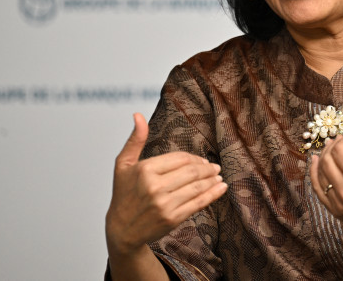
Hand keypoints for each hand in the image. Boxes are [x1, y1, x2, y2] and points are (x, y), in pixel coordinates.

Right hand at [105, 113, 227, 256]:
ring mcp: (165, 204)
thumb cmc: (123, 194)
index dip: (194, 158)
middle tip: (214, 167)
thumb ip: (135, 139)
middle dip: (207, 168)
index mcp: (145, 170)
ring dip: (212, 180)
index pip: (179, 158)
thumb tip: (138, 115)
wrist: (122, 229)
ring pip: (197, 187)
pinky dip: (213, 194)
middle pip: (191, 172)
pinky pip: (198, 203)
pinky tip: (220, 188)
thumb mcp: (123, 164)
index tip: (201, 161)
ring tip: (218, 176)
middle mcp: (155, 186)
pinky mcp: (173, 218)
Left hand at [309, 118, 342, 246]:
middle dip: (331, 146)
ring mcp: (338, 204)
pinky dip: (315, 174)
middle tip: (339, 140)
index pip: (340, 151)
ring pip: (320, 174)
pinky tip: (317, 162)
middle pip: (327, 161)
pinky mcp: (335, 211)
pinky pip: (318, 190)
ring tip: (329, 148)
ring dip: (323, 157)